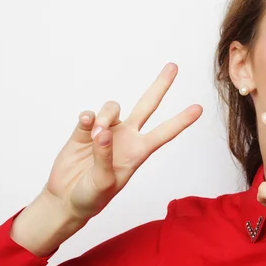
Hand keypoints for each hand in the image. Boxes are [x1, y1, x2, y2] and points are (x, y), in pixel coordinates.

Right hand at [43, 62, 201, 220]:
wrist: (66, 199)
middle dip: (160, 85)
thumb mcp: (103, 183)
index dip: (181, 121)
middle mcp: (126, 137)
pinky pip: (88, 114)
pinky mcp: (84, 130)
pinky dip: (87, 118)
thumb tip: (103, 132)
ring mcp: (106, 131)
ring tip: (95, 136)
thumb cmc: (91, 197)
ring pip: (113, 107)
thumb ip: (104, 157)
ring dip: (105, 116)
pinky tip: (85, 127)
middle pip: (147, 105)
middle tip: (173, 66)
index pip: (164, 133)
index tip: (199, 108)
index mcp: (138, 152)